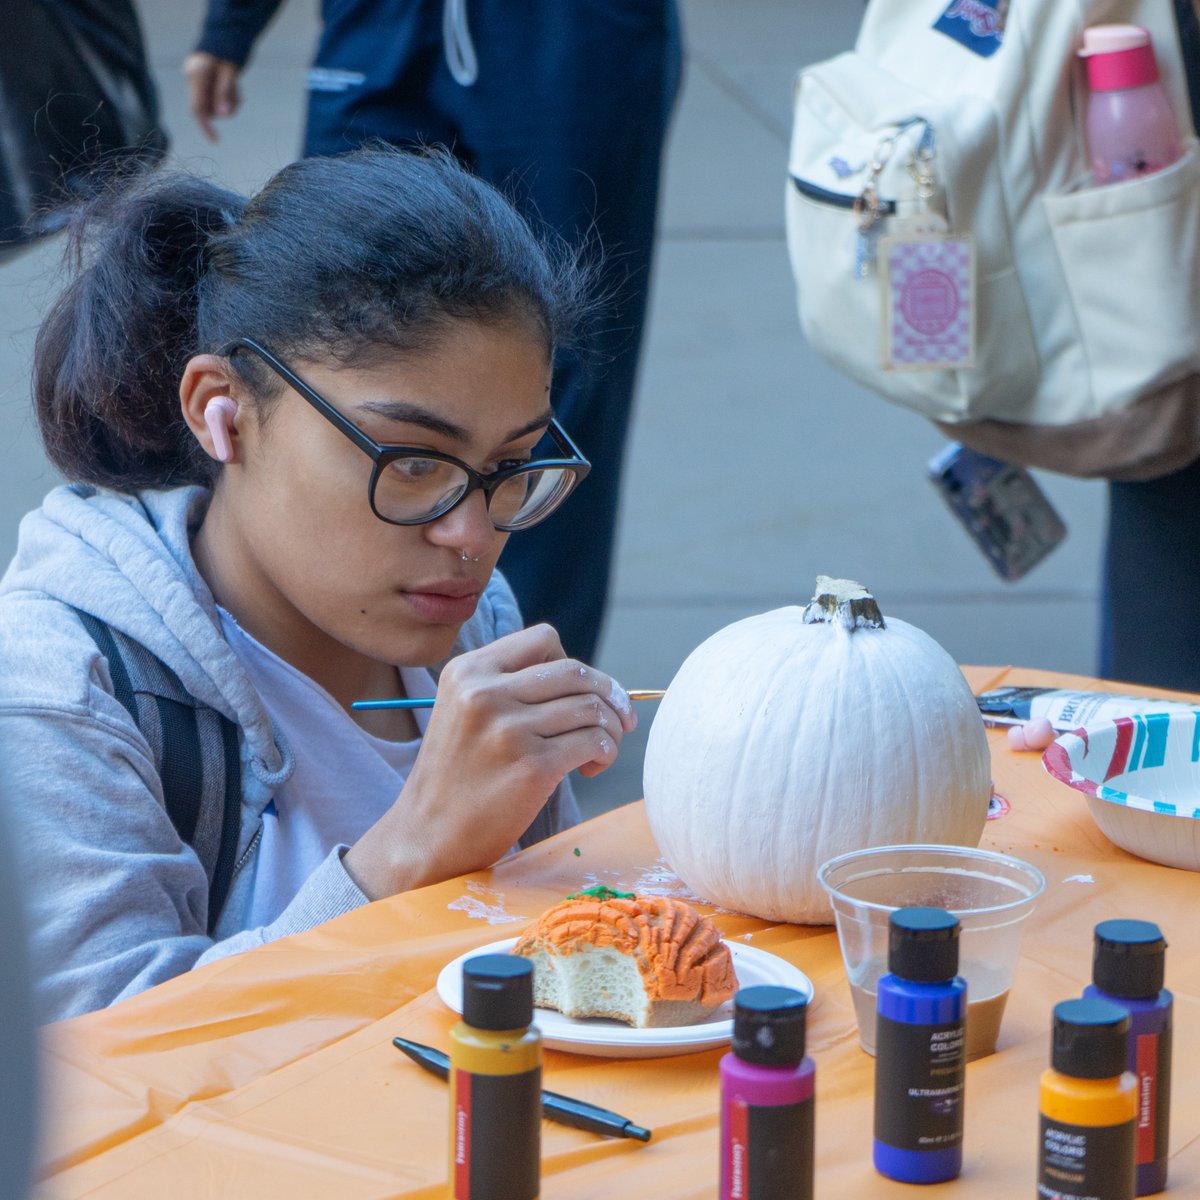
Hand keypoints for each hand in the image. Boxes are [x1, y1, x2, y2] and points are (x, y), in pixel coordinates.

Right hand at [183, 52, 241, 141]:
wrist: (221, 40)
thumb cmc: (225, 54)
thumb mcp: (229, 72)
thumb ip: (224, 92)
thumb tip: (223, 114)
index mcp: (196, 76)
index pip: (196, 109)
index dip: (205, 127)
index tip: (216, 141)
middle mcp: (192, 81)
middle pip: (209, 110)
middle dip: (225, 107)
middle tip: (235, 89)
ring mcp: (196, 84)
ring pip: (216, 108)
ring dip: (229, 102)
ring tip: (234, 83)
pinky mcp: (203, 87)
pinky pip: (218, 103)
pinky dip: (229, 99)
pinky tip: (232, 85)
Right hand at [343, 624, 636, 898]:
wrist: (426, 836)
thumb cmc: (457, 776)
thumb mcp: (463, 709)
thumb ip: (509, 684)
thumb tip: (588, 679)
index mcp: (468, 671)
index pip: (544, 639)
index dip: (573, 664)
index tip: (580, 693)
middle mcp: (485, 692)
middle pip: (576, 671)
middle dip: (608, 693)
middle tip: (618, 720)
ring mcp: (509, 729)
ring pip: (592, 706)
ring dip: (611, 727)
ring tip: (600, 750)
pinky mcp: (533, 766)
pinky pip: (595, 742)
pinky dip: (606, 752)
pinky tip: (589, 769)